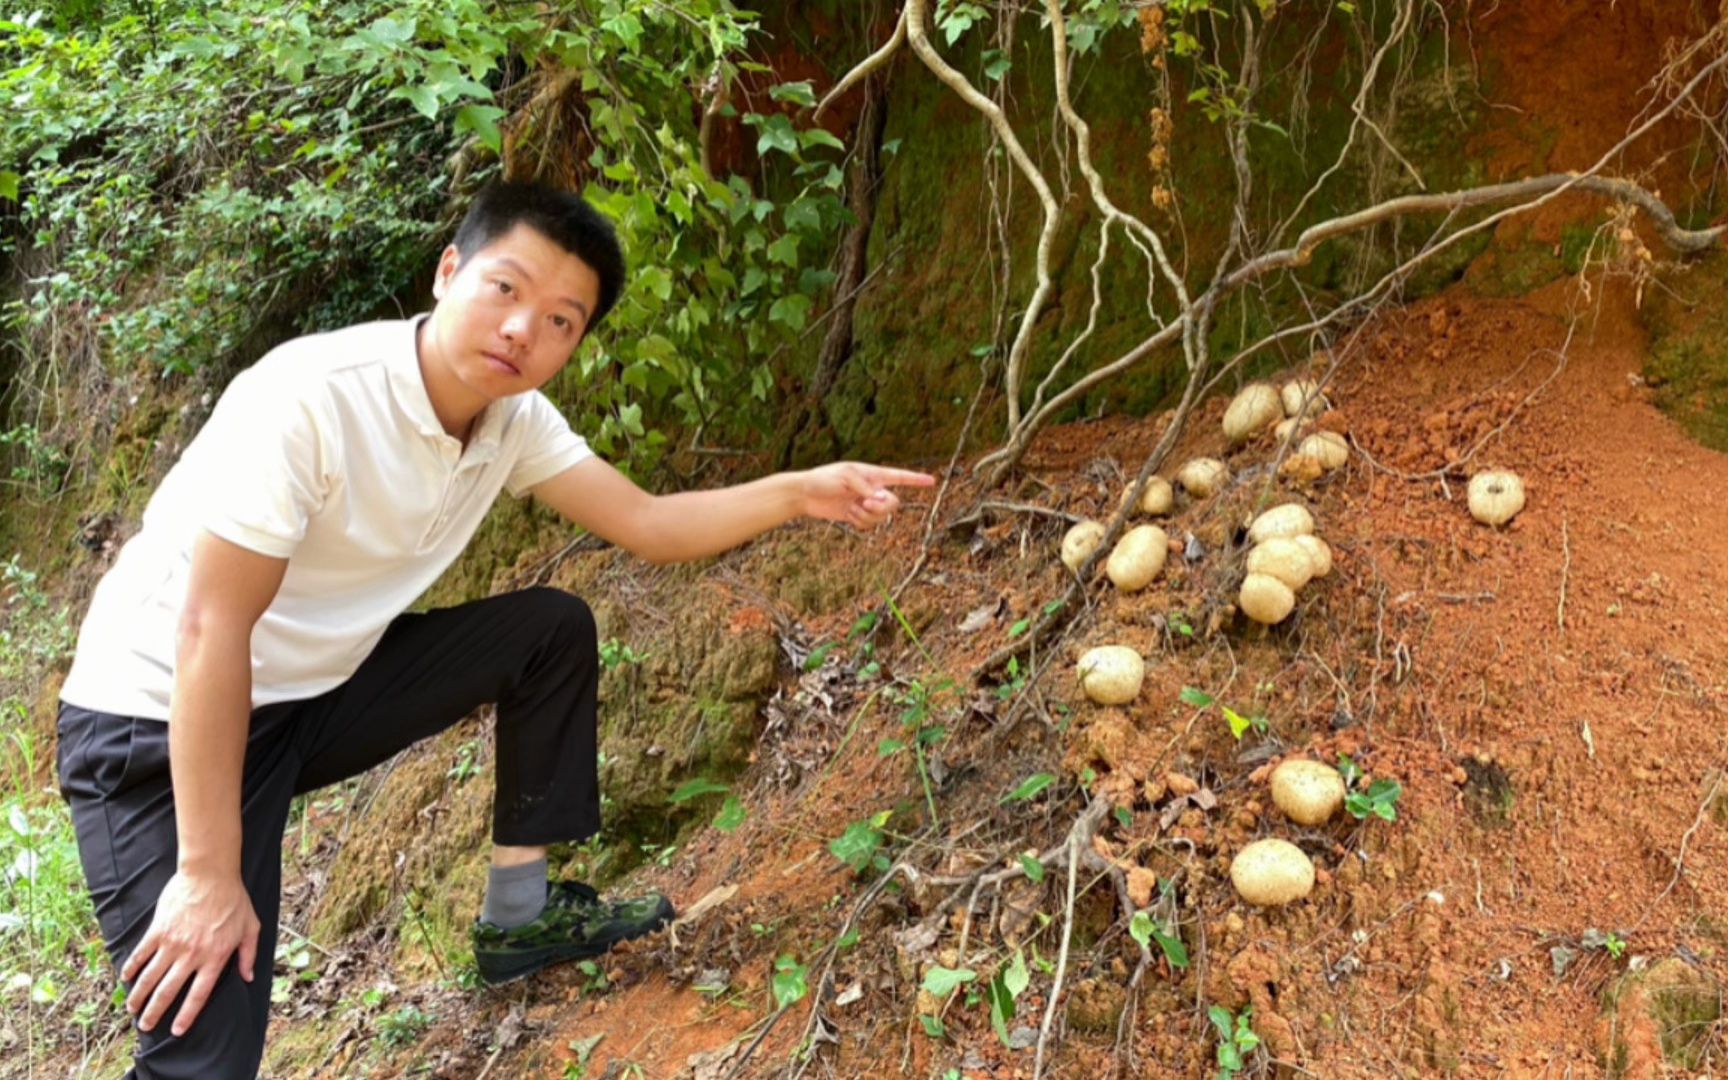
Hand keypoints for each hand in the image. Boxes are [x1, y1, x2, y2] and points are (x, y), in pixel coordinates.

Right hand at [122, 870, 259, 1035]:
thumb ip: (248, 954)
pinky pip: (141, 953)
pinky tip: (126, 978)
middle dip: (155, 1012)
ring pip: (150, 976)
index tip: (176, 1030)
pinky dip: (132, 967)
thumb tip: (249, 977)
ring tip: (132, 1009)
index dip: (186, 1015)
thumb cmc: (234, 900)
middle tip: (145, 1025)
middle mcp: (191, 955)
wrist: (211, 874)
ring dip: (139, 995)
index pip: (198, 995)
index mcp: (214, 957)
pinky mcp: (158, 930)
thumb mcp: (251, 927)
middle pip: (168, 991)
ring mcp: (172, 943)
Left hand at [800, 462, 935, 529]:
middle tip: (865, 503)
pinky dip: (860, 522)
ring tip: (852, 509)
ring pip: (881, 517)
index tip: (931, 481)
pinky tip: (848, 515)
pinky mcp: (856, 516)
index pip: (899, 476)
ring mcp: (865, 504)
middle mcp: (872, 489)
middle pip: (893, 503)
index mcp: (872, 474)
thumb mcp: (845, 477)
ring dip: (867, 516)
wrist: (804, 494)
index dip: (916, 479)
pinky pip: (869, 525)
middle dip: (882, 507)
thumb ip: (865, 486)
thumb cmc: (823, 479)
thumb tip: (881, 499)